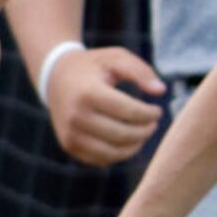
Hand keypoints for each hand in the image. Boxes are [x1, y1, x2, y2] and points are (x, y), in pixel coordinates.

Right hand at [47, 46, 166, 165]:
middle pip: (124, 134)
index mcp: (88, 93)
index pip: (129, 112)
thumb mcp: (116, 57)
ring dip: (136, 145)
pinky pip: (102, 159)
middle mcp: (76, 116)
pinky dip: (119, 154)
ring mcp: (70, 134)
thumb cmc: (93, 67)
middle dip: (146, 130)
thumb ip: (141, 71)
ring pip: (114, 152)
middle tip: (154, 123)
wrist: (56, 77)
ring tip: (143, 132)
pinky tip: (127, 140)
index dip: (150, 114)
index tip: (158, 110)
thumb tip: (161, 91)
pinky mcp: (69, 146)